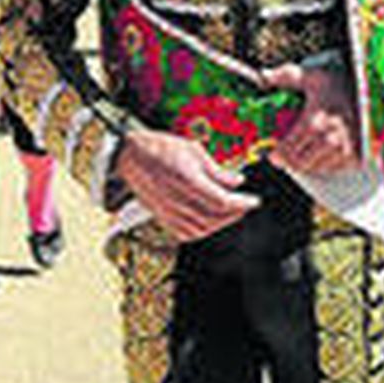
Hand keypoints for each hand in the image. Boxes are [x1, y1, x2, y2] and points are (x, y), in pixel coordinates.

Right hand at [114, 125, 258, 240]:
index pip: (222, 201)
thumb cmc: (159, 148)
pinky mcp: (162, 218)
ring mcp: (168, 212)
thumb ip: (217, 170)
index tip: (254, 201)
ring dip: (221, 223)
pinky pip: (187, 233)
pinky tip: (211, 220)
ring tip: (230, 212)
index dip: (242, 204)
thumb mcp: (193, 150)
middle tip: (245, 205)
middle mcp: (178, 200)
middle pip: (215, 217)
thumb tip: (238, 181)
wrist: (129, 156)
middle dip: (235, 214)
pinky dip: (203, 230)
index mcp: (187, 180)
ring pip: (202, 229)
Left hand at [263, 62, 361, 176]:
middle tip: (284, 157)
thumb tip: (263, 76)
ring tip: (303, 154)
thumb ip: (286, 76)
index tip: (273, 155)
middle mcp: (330, 139)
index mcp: (315, 122)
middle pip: (300, 162)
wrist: (372, 92)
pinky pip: (334, 169)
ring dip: (307, 163)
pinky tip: (321, 155)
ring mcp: (345, 149)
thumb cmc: (339, 84)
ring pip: (316, 168)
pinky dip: (325, 165)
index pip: (288, 150)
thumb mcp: (312, 76)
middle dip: (289, 161)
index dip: (278, 156)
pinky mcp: (357, 156)